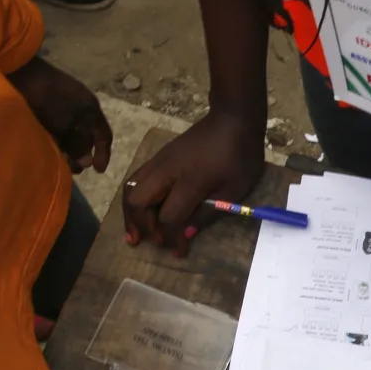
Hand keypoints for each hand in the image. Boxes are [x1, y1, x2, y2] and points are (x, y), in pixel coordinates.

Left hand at [9, 57, 112, 174]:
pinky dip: (56, 143)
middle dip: (82, 155)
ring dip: (68, 151)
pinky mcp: (46, 111)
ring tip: (60, 162)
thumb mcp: (68, 122)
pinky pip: (57, 132)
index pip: (103, 135)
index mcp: (90, 109)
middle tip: (73, 168)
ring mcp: (62, 110)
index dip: (103, 153)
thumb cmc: (50, 98)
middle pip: (87, 138)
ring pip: (71, 137)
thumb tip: (86, 162)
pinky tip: (49, 150)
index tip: (98, 170)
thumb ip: (79, 143)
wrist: (21, 74)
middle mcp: (80, 110)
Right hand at [120, 109, 264, 253]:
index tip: (180, 250)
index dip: (171, 238)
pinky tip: (143, 211)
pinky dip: (135, 199)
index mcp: (190, 179)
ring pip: (130, 188)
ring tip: (136, 233)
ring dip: (131, 213)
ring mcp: (159, 160)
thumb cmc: (240, 154)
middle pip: (137, 201)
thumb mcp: (235, 189)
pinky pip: (136, 179)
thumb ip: (209, 213)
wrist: (233, 119)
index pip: (169, 216)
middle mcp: (167, 170)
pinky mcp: (159, 157)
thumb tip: (186, 234)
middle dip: (140, 225)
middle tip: (148, 242)